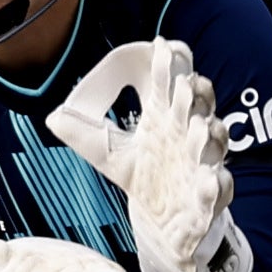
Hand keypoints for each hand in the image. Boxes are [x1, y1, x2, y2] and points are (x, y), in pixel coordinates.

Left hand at [47, 38, 245, 271]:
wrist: (166, 224)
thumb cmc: (146, 177)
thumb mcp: (109, 154)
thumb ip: (83, 134)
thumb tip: (53, 117)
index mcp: (166, 118)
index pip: (169, 83)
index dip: (168, 66)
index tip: (161, 46)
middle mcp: (188, 135)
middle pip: (197, 106)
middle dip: (193, 94)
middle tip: (185, 84)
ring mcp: (203, 164)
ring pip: (213, 143)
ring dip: (207, 135)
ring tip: (197, 128)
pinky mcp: (209, 198)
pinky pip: (219, 189)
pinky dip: (217, 186)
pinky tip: (210, 181)